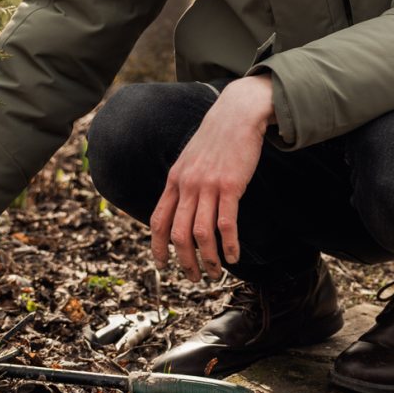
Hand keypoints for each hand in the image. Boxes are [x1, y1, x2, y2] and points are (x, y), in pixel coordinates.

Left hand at [150, 76, 274, 283]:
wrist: (236, 114)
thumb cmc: (216, 139)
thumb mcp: (190, 159)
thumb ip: (183, 183)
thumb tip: (180, 208)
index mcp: (174, 180)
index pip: (158, 220)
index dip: (157, 247)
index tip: (162, 266)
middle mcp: (187, 185)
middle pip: (178, 234)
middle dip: (185, 262)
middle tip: (194, 278)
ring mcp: (208, 186)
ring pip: (202, 234)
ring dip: (208, 259)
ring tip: (216, 273)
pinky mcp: (230, 185)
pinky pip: (226, 223)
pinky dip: (230, 245)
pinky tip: (235, 256)